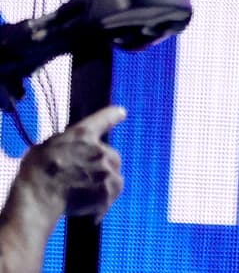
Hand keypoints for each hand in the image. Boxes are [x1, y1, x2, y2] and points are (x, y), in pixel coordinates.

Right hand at [21, 105, 125, 220]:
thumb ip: (66, 143)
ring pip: (113, 176)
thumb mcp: (45, 147)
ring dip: (102, 183)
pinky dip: (102, 201)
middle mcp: (100, 150)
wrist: (38, 199)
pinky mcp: (109, 190)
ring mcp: (107, 171)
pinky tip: (87, 207)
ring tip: (82, 194)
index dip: (112, 115)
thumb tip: (72, 146)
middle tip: (82, 177)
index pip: (104, 118)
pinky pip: (111, 194)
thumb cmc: (36, 173)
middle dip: (100, 165)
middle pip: (110, 155)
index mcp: (83, 135)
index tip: (120, 113)